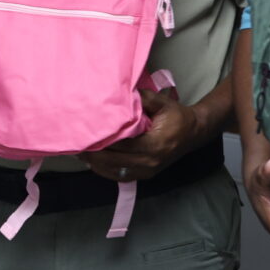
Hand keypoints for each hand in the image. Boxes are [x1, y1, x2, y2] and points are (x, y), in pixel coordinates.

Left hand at [83, 82, 209, 181]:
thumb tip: (120, 93)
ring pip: (114, 171)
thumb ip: (142, 99)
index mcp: (154, 144)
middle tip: (75, 145)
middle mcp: (150, 161)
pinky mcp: (145, 175)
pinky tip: (93, 162)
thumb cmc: (176, 116)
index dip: (101, 141)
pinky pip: (120, 176)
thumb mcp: (162, 103)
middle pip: (113, 161)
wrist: (193, 133)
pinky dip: (105, 170)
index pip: (121, 145)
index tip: (84, 133)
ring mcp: (147, 171)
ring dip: (96, 164)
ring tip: (80, 153)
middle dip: (93, 154)